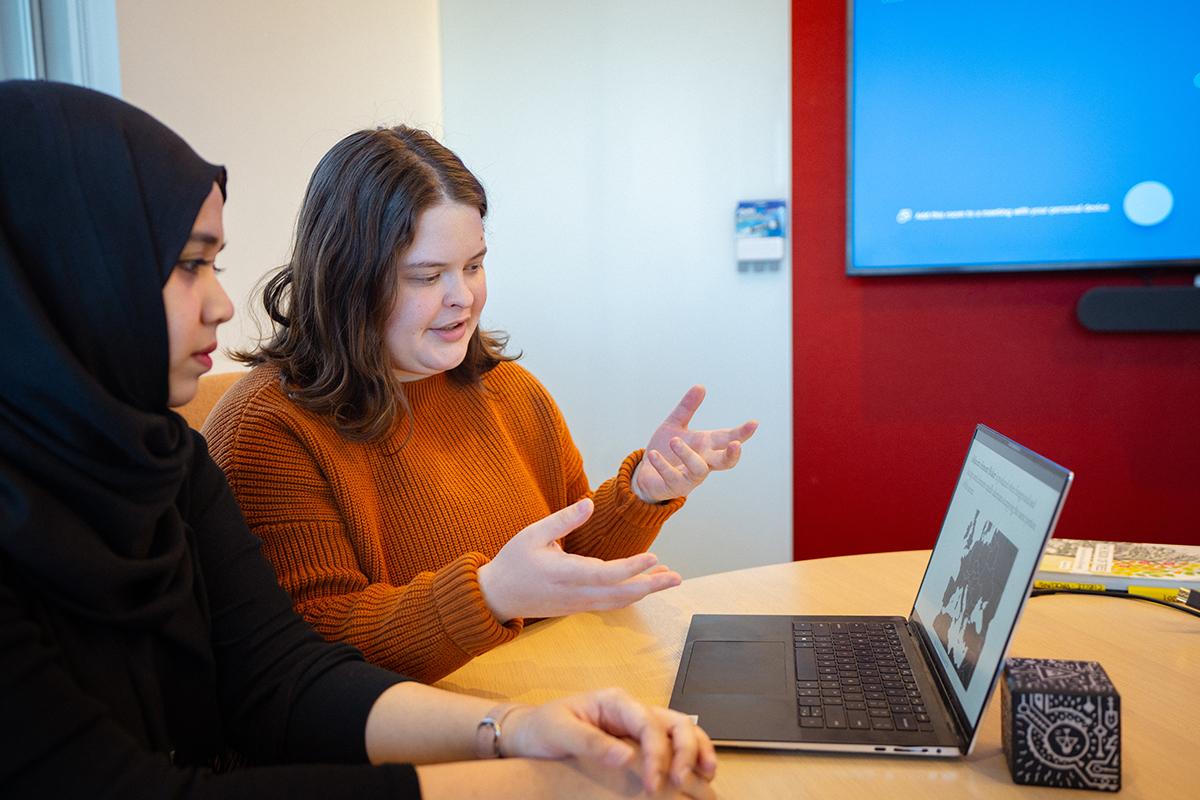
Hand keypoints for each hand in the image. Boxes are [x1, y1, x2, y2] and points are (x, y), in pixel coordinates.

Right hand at [478, 499, 681, 622]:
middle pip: (620, 594)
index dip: (631, 568)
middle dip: (651, 586)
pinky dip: (630, 595)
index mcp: (563, 574)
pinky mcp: (577, 607)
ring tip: (668, 577)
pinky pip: (610, 603)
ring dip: (644, 590)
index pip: (605, 574)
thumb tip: (589, 504)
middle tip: (676, 577)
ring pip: (618, 601)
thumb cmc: (513, 562)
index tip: (653, 558)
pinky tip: (643, 584)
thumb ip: (562, 520)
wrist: (496, 597)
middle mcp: (574, 594)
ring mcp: (577, 604)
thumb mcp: (532, 534)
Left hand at [503, 688, 717, 796]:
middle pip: (676, 722)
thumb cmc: (543, 727)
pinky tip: (693, 778)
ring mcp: (637, 725)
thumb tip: (625, 758)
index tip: (653, 784)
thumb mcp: (559, 731)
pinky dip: (688, 759)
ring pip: (681, 731)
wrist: (530, 732)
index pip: (649, 723)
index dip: (657, 753)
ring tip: (706, 777)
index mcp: (614, 701)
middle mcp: (631, 710)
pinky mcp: (637, 742)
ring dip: (697, 751)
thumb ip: (591, 742)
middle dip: (688, 750)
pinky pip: (671, 746)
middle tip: (681, 782)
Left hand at [633, 385, 757, 503]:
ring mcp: (691, 477)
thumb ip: (687, 408)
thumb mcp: (674, 425)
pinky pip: (672, 477)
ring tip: (674, 441)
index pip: (727, 439)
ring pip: (698, 468)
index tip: (754, 423)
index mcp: (705, 445)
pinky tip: (654, 454)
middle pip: (724, 462)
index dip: (741, 433)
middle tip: (736, 445)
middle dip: (732, 454)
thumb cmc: (665, 450)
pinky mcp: (675, 487)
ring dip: (687, 454)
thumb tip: (700, 386)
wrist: (646, 473)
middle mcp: (703, 462)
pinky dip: (663, 465)